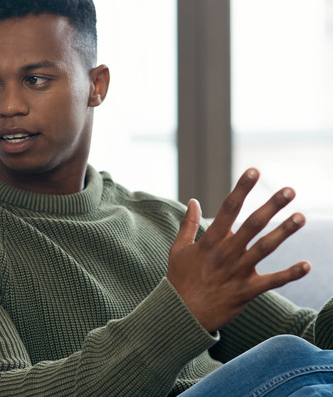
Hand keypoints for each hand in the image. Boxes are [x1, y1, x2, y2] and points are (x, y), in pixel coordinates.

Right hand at [167, 168, 309, 331]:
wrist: (181, 314)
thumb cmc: (180, 280)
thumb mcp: (178, 250)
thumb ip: (188, 224)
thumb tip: (193, 201)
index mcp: (209, 242)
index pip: (227, 209)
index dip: (241, 189)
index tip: (254, 171)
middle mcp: (225, 254)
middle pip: (251, 225)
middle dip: (271, 206)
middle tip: (290, 190)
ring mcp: (237, 272)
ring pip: (264, 249)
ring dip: (284, 233)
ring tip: (301, 217)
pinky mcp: (246, 291)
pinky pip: (271, 282)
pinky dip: (289, 274)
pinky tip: (307, 265)